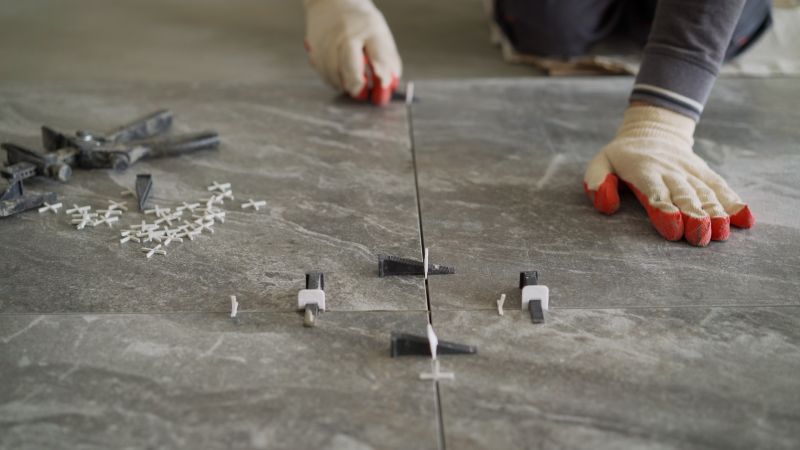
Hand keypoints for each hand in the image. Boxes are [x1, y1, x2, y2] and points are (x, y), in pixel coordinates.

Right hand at [304, 0, 401, 105]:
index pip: (379, 56)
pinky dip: (332, 80)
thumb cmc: (359, 20)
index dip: (383, 75)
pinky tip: (339, 78)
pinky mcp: (315, 48)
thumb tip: (391, 81)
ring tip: (351, 85)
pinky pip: (323, 72)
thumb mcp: (378, 32)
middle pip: (351, 67)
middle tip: (362, 94)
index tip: (384, 87)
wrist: (331, 0)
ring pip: (334, 74)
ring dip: (343, 85)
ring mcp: (329, 41)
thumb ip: (386, 56)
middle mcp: (347, 34)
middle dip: (358, 85)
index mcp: (369, 29)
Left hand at [583, 105, 754, 245]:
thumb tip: (608, 206)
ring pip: (705, 192)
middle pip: (684, 195)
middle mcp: (670, 170)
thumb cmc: (621, 157)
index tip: (673, 229)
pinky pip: (720, 186)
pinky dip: (734, 202)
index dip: (664, 210)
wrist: (652, 130)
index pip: (655, 192)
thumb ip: (598, 183)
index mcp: (644, 170)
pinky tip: (746, 219)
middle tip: (701, 237)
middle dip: (694, 216)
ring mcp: (690, 171)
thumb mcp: (600, 163)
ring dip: (716, 213)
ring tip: (722, 232)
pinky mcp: (704, 173)